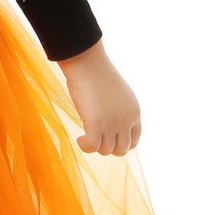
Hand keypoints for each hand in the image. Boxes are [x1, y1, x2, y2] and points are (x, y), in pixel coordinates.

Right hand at [56, 40, 140, 156]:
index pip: (134, 140)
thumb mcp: (117, 94)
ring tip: (84, 136)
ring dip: (94, 146)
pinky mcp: (96, 124)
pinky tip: (80, 138)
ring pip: (106, 150)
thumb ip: (118, 111)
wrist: (88, 64)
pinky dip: (85, 146)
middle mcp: (127, 120)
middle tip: (94, 137)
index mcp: (134, 112)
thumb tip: (108, 125)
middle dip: (107, 147)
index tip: (107, 138)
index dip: (120, 144)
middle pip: (121, 149)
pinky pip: (92, 147)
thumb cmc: (97, 74)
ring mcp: (112, 124)